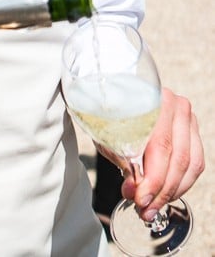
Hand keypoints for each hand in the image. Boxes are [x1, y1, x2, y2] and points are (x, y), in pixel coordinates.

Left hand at [120, 87, 203, 220]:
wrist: (117, 98)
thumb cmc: (112, 114)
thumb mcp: (109, 135)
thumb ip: (123, 161)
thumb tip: (132, 190)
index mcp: (153, 100)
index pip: (160, 147)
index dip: (153, 180)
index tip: (140, 199)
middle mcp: (175, 105)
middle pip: (177, 158)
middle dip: (161, 191)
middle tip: (145, 209)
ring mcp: (187, 118)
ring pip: (190, 164)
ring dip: (172, 191)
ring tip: (153, 205)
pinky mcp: (192, 130)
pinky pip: (196, 163)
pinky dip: (182, 183)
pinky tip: (166, 193)